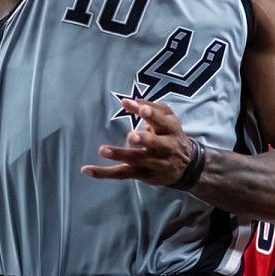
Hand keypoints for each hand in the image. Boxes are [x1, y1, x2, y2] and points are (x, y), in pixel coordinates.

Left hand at [82, 99, 200, 185]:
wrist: (187, 166)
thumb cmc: (172, 135)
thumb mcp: (169, 119)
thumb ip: (153, 107)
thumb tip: (129, 101)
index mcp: (171, 130)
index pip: (161, 122)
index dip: (153, 116)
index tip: (142, 109)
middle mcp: (165, 147)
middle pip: (155, 144)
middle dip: (144, 140)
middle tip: (131, 137)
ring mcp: (153, 163)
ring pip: (137, 160)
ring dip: (120, 155)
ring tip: (103, 149)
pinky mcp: (143, 174)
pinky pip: (122, 174)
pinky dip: (104, 173)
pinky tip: (87, 169)